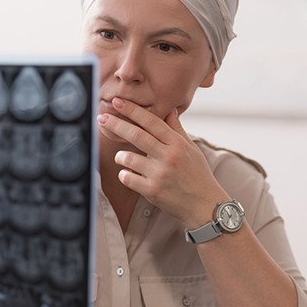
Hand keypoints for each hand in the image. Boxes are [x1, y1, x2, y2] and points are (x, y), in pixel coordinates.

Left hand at [97, 97, 228, 226]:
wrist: (204, 204)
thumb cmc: (197, 175)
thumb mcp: (191, 149)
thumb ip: (177, 130)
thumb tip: (170, 110)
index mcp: (177, 144)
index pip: (151, 121)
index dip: (132, 110)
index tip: (118, 102)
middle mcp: (168, 156)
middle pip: (136, 135)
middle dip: (116, 124)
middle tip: (101, 117)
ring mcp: (159, 174)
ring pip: (127, 158)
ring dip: (120, 156)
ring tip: (123, 158)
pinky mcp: (152, 190)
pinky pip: (127, 178)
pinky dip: (124, 174)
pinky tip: (129, 174)